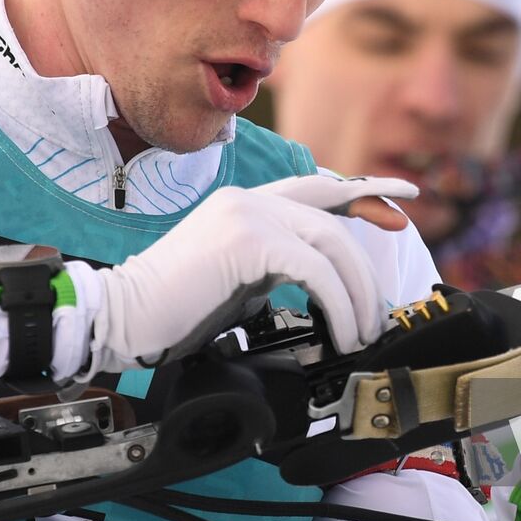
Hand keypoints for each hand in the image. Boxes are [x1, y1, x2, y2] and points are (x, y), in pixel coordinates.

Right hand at [89, 174, 417, 372]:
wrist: (120, 318)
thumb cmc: (171, 311)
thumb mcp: (235, 280)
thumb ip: (270, 267)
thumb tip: (314, 283)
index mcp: (246, 205)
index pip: (318, 188)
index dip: (363, 194)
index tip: (400, 205)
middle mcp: (249, 200)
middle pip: (333, 219)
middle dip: (369, 261)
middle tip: (383, 308)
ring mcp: (247, 214)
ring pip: (331, 243)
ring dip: (357, 293)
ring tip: (362, 332)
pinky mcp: (246, 240)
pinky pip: (315, 269)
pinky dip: (339, 303)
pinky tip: (342, 332)